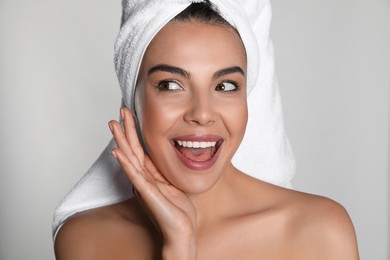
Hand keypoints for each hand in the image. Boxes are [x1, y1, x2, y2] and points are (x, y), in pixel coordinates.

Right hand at [109, 108, 196, 258]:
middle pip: (132, 149)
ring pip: (129, 157)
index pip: (139, 149)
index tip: (130, 116)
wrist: (181, 231)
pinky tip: (117, 151)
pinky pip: (135, 174)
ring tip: (113, 124)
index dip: (134, 132)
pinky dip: (125, 162)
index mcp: (150, 175)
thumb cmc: (178, 211)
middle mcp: (144, 178)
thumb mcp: (172, 185)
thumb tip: (162, 160)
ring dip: (121, 140)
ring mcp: (143, 185)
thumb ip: (164, 173)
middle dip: (126, 129)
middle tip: (120, 110)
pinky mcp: (147, 192)